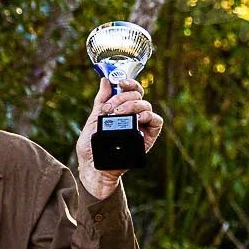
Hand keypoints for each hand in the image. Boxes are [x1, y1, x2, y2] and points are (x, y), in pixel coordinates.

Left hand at [75, 74, 163, 198]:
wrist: (93, 168)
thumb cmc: (91, 146)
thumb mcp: (93, 119)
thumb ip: (101, 100)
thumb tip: (106, 80)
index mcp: (122, 108)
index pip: (132, 90)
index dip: (129, 83)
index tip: (120, 82)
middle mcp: (134, 115)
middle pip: (138, 96)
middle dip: (123, 97)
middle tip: (110, 108)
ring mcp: (142, 126)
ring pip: (146, 106)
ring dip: (132, 106)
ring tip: (117, 114)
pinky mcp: (148, 138)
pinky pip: (156, 121)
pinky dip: (148, 116)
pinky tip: (137, 119)